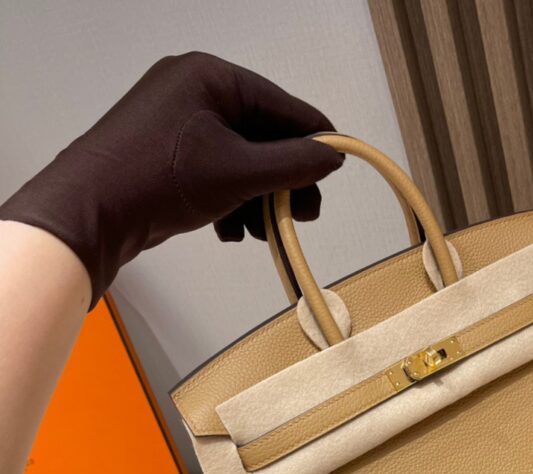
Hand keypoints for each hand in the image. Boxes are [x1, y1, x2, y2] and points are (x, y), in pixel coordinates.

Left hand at [0, 52, 343, 308]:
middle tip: (302, 215)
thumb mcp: (240, 172)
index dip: (314, 140)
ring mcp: (179, 124)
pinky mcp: (169, 155)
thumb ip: (294, 164)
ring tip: (263, 232)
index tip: (337, 170)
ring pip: (241, 162)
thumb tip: (333, 156)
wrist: (91, 214)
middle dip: (283, 182)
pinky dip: (231, 203)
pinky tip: (232, 231)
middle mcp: (196, 93)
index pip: (283, 106)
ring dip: (258, 200)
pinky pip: (217, 173)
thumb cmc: (161, 180)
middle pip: (263, 138)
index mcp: (212, 77)